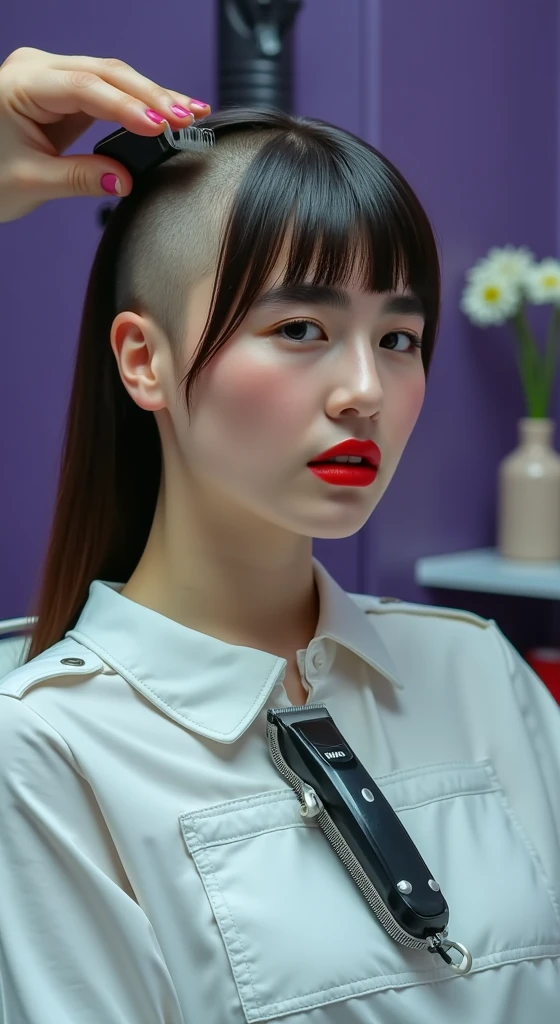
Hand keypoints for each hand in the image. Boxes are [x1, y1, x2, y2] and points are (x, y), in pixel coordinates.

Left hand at [0, 47, 210, 221]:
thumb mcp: (31, 183)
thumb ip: (80, 179)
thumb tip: (124, 179)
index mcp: (21, 84)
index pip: (86, 88)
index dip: (128, 108)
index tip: (160, 127)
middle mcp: (38, 69)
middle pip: (106, 74)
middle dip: (151, 97)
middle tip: (187, 118)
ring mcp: (52, 77)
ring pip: (113, 78)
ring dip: (152, 97)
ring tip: (189, 114)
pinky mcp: (65, 92)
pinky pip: (109, 90)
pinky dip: (138, 104)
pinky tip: (166, 112)